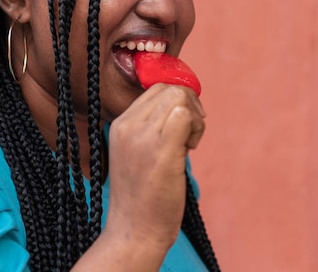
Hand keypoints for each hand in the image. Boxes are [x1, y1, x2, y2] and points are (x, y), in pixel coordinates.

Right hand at [105, 83, 205, 251]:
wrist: (135, 229)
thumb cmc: (143, 195)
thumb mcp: (137, 152)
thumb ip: (151, 127)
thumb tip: (183, 105)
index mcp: (120, 124)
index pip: (155, 89)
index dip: (178, 101)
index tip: (184, 126)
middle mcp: (127, 125)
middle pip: (169, 89)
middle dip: (190, 106)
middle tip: (190, 135)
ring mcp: (142, 137)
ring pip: (180, 98)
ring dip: (194, 118)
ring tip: (188, 145)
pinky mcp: (161, 150)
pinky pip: (185, 116)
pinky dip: (197, 128)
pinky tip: (190, 149)